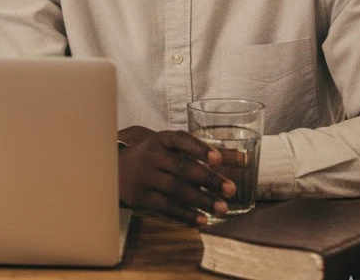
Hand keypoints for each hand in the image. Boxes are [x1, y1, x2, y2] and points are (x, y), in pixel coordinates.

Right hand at [117, 127, 235, 225]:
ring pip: (176, 189)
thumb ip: (207, 153)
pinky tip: (202, 220)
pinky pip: (166, 207)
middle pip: (182, 167)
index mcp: (161, 140)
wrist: (113, 170)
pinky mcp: (142, 197)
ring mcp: (145, 177)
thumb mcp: (172, 149)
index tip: (218, 158)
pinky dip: (186, 214)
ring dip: (201, 200)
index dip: (199, 148)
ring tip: (223, 209)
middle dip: (208, 179)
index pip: (180, 140)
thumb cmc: (154, 158)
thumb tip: (245, 160)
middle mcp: (152, 156)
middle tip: (231, 189)